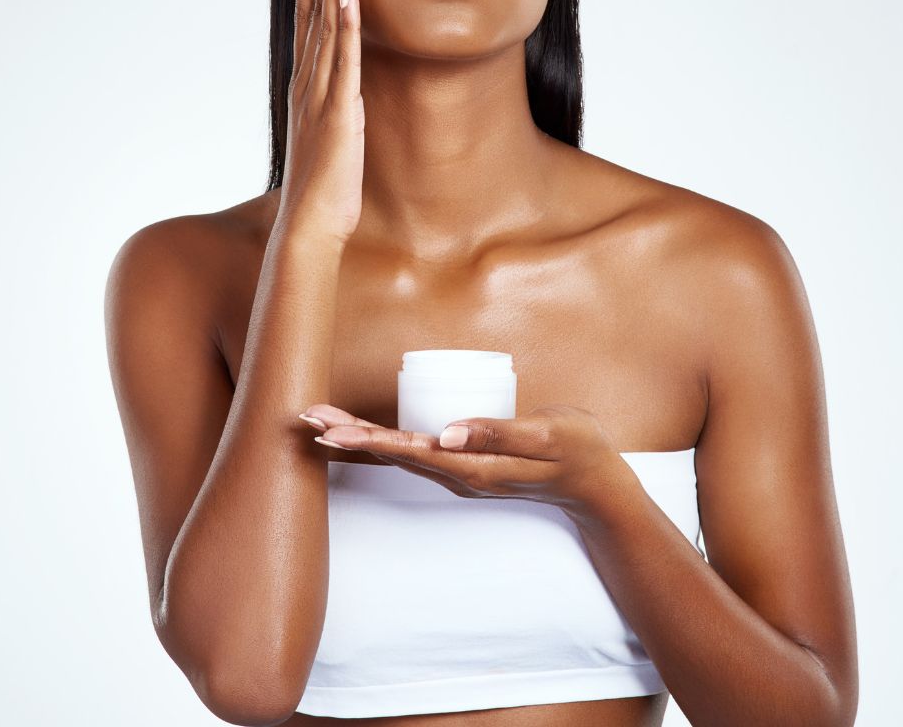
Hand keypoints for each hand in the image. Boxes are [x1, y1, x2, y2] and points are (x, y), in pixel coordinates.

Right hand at [277, 0, 363, 245]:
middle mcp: (308, 85)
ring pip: (324, 29)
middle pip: (310, 15)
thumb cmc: (321, 189)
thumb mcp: (327, 140)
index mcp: (306, 89)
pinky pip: (343, 62)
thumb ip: (332, 112)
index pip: (307, 25)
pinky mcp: (339, 113)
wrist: (309, 226)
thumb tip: (343, 99)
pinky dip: (344, 26)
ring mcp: (321, 96)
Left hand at [297, 402, 627, 511]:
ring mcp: (460, 472)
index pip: (407, 451)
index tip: (328, 427)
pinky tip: (364, 436)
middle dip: (347, 436)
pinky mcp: (466, 464)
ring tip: (319, 425)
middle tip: (305, 417)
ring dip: (358, 440)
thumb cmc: (576, 452)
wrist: (597, 485)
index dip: (365, 438)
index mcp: (472, 467)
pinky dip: (384, 443)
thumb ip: (498, 433)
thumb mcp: (545, 436)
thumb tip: (446, 433)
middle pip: (392, 454)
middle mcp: (458, 474)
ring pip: (399, 455)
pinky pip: (416, 453)